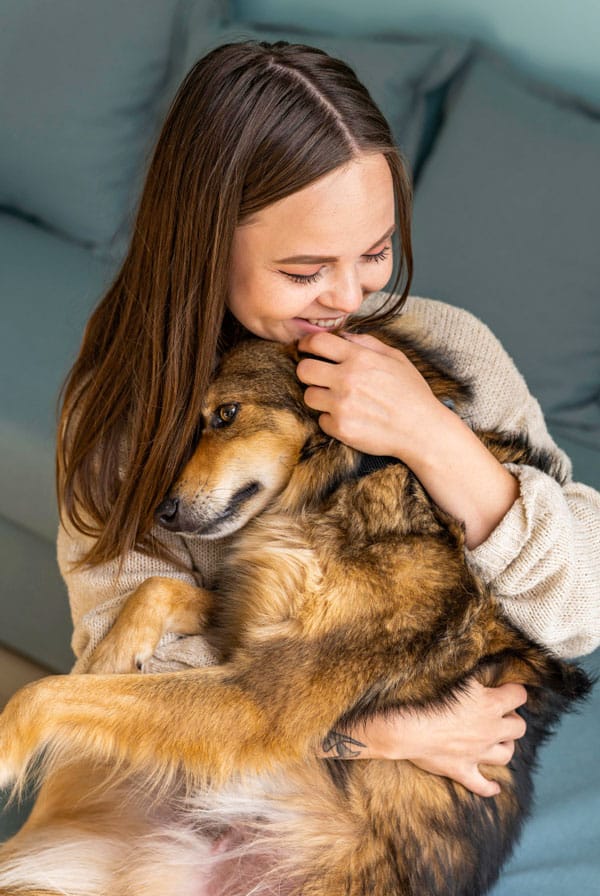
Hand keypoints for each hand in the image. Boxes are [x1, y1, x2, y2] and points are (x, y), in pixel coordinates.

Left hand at [296, 330, 441, 460]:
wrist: (422, 430)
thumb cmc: (412, 393)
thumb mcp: (396, 358)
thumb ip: (367, 343)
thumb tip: (343, 335)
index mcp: (360, 359)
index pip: (318, 342)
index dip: (307, 344)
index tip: (306, 349)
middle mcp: (347, 380)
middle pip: (304, 370)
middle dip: (308, 371)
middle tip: (318, 377)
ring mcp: (342, 405)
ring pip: (309, 396)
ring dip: (319, 397)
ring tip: (338, 400)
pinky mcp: (341, 428)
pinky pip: (321, 420)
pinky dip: (331, 420)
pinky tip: (349, 418)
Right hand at [322, 680, 527, 797]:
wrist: (408, 727)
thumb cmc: (429, 695)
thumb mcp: (456, 675)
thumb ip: (473, 671)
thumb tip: (482, 661)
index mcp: (491, 705)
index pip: (519, 695)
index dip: (514, 691)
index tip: (506, 688)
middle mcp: (491, 731)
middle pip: (518, 727)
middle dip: (512, 719)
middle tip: (499, 714)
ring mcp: (478, 753)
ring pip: (506, 755)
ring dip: (505, 746)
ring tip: (498, 740)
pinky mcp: (463, 770)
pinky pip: (482, 785)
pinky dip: (489, 787)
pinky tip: (494, 787)